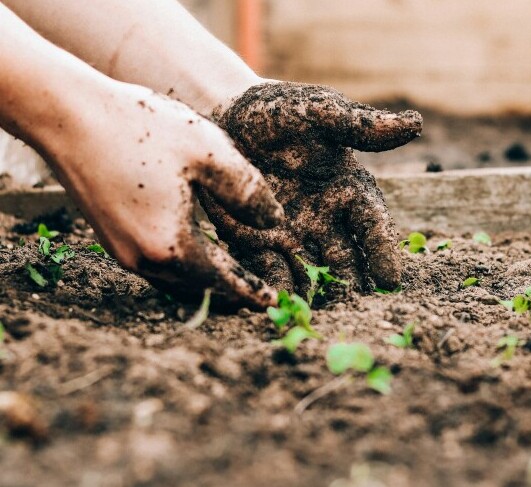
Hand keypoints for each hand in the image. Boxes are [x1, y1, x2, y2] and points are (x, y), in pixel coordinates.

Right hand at [44, 82, 282, 308]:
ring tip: (233, 279)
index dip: (252, 291)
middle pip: (199, 288)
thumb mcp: (208, 152)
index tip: (273, 302)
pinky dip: (184, 268)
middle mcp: (143, 259)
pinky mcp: (110, 238)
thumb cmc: (140, 128)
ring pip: (176, 281)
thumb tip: (274, 222)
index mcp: (171, 245)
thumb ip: (248, 191)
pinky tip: (196, 253)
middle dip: (231, 293)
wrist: (67, 116)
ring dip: (207, 283)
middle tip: (258, 295)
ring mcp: (122, 251)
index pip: (223, 281)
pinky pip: (157, 266)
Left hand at [202, 82, 421, 295]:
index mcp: (349, 191)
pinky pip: (271, 270)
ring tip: (320, 318)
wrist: (227, 117)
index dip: (383, 251)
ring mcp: (293, 235)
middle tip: (358, 312)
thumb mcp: (319, 112)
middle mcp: (326, 220)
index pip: (372, 226)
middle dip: (353, 286)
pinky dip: (276, 288)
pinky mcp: (259, 243)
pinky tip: (278, 305)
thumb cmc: (280, 112)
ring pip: (312, 273)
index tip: (390, 280)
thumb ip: (360, 125)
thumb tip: (415, 123)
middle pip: (346, 260)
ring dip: (317, 295)